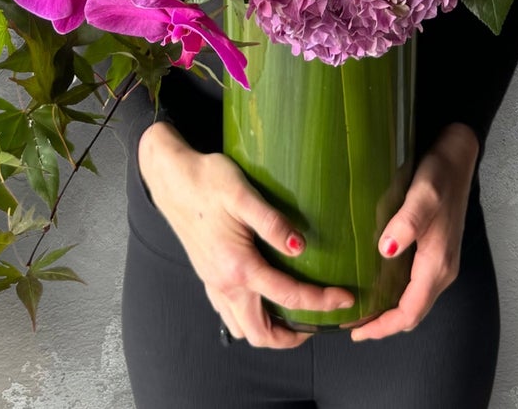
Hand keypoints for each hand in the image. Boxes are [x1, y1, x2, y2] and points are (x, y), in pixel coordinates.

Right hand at [138, 121, 353, 348]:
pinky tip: (263, 298)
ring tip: (294, 318)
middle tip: (319, 324)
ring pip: (242, 329)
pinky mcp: (207, 276)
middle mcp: (224, 283)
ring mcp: (212, 283)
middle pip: (260, 333)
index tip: (346, 299)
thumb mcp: (243, 194)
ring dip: (269, 331)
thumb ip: (273, 224)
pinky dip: (250, 318)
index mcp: (237, 266)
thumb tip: (302, 248)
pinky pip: (230, 314)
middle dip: (291, 338)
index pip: (288, 296)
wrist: (171, 177)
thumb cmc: (207, 180)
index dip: (321, 302)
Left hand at [350, 122, 479, 341]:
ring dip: (390, 311)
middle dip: (384, 324)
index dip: (384, 327)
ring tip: (360, 308)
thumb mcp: (423, 193)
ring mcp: (441, 260)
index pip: (411, 311)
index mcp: (438, 263)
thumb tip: (387, 250)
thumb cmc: (441, 173)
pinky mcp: (437, 250)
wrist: (458, 154)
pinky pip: (416, 285)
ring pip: (414, 300)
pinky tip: (377, 282)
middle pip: (413, 312)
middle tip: (351, 324)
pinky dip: (396, 294)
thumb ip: (407, 221)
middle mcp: (442, 269)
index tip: (356, 331)